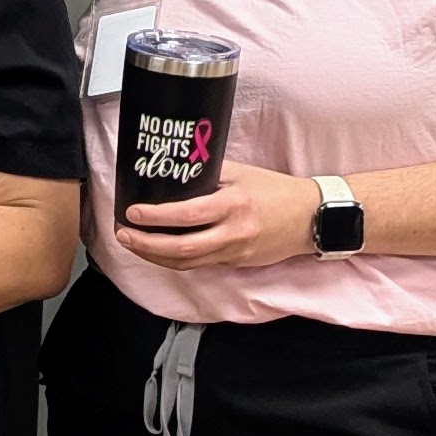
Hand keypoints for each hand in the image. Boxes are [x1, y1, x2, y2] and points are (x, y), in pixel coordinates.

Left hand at [118, 162, 322, 271]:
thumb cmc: (276, 191)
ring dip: (155, 256)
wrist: (312, 217)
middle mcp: (234, 232)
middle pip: (182, 248)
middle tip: (123, 234)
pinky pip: (201, 265)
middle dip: (146, 244)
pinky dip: (175, 260)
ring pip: (188, 262)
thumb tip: (173, 171)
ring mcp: (235, 251)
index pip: (187, 214)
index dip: (155, 217)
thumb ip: (208, 175)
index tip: (132, 213)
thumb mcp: (242, 173)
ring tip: (133, 244)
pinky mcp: (237, 262)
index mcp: (233, 205)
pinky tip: (158, 252)